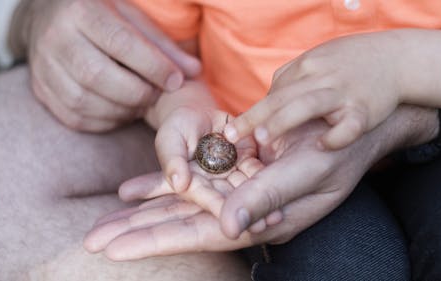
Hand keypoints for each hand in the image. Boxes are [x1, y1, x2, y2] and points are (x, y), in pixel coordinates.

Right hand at [14, 0, 200, 131]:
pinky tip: (121, 112)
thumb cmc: (103, 20)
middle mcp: (56, 37)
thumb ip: (163, 46)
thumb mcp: (133, 21)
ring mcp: (43, 67)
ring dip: (122, 110)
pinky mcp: (40, 90)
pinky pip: (74, 117)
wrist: (51, 21)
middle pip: (97, 76)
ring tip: (140, 103)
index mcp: (82, 11)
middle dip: (137, 92)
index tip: (174, 80)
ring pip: (84, 101)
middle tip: (155, 95)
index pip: (120, 42)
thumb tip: (193, 71)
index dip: (152, 66)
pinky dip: (105, 121)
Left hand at [83, 117, 382, 258]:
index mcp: (260, 219)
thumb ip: (264, 199)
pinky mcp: (232, 167)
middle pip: (181, 224)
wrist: (346, 123)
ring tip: (106, 222)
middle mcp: (242, 209)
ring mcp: (235, 188)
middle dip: (137, 232)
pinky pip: (191, 177)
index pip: (200, 235)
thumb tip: (226, 227)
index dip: (157, 241)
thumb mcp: (306, 174)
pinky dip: (163, 183)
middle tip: (94, 242)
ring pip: (180, 203)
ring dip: (143, 211)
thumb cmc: (335, 150)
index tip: (116, 251)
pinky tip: (136, 190)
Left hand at [224, 31, 402, 149]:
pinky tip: (322, 145)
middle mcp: (321, 78)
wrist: (398, 59)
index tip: (230, 131)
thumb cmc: (352, 64)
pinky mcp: (365, 109)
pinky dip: (336, 135)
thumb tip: (266, 102)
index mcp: (308, 67)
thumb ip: (291, 80)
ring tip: (263, 138)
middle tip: (232, 135)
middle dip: (256, 117)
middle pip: (283, 97)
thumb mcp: (318, 62)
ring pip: (308, 105)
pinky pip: (349, 124)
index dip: (252, 112)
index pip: (276, 91)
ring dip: (284, 121)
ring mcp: (342, 92)